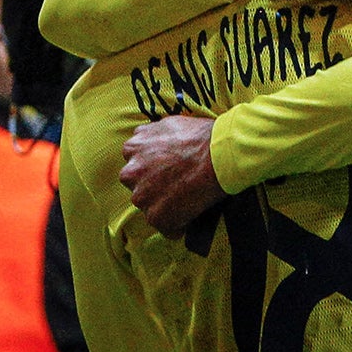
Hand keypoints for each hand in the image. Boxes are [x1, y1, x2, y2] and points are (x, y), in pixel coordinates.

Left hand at [121, 114, 225, 235]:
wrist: (221, 154)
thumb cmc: (202, 137)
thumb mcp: (170, 123)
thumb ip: (152, 134)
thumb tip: (148, 138)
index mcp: (132, 148)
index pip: (136, 164)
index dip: (154, 169)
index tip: (169, 171)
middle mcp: (131, 173)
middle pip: (139, 186)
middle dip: (156, 188)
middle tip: (180, 186)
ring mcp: (142, 196)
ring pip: (150, 207)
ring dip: (166, 206)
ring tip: (189, 201)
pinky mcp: (157, 216)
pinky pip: (166, 228)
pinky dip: (179, 225)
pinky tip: (193, 216)